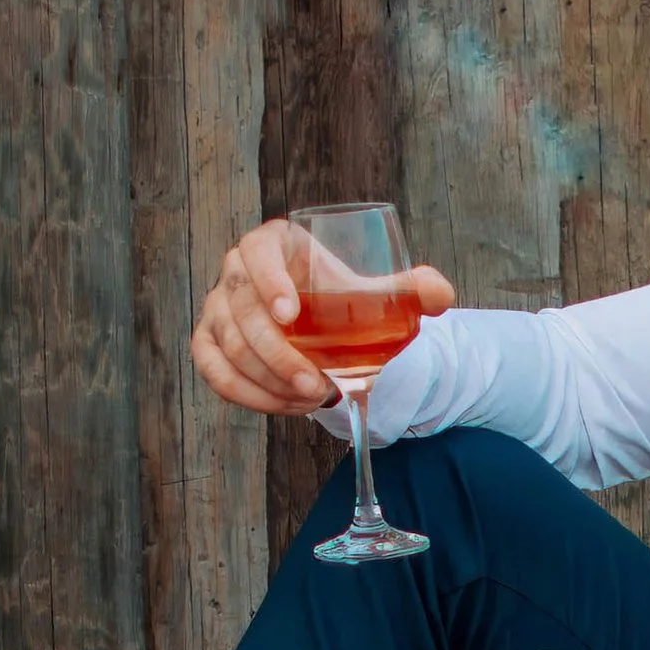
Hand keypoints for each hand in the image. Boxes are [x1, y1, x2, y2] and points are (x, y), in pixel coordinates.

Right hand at [190, 220, 454, 415]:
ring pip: (228, 346)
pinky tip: (285, 406)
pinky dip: (247, 395)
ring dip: (267, 380)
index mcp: (274, 243)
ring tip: (313, 398)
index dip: (268, 282)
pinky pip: (214, 372)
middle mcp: (237, 271)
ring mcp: (218, 308)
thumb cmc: (345, 300)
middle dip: (277, 354)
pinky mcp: (209, 343)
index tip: (291, 316)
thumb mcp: (379, 293)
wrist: (323, 325)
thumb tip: (440, 295)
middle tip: (316, 384)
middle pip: (241, 309)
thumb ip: (414, 289)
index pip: (258, 253)